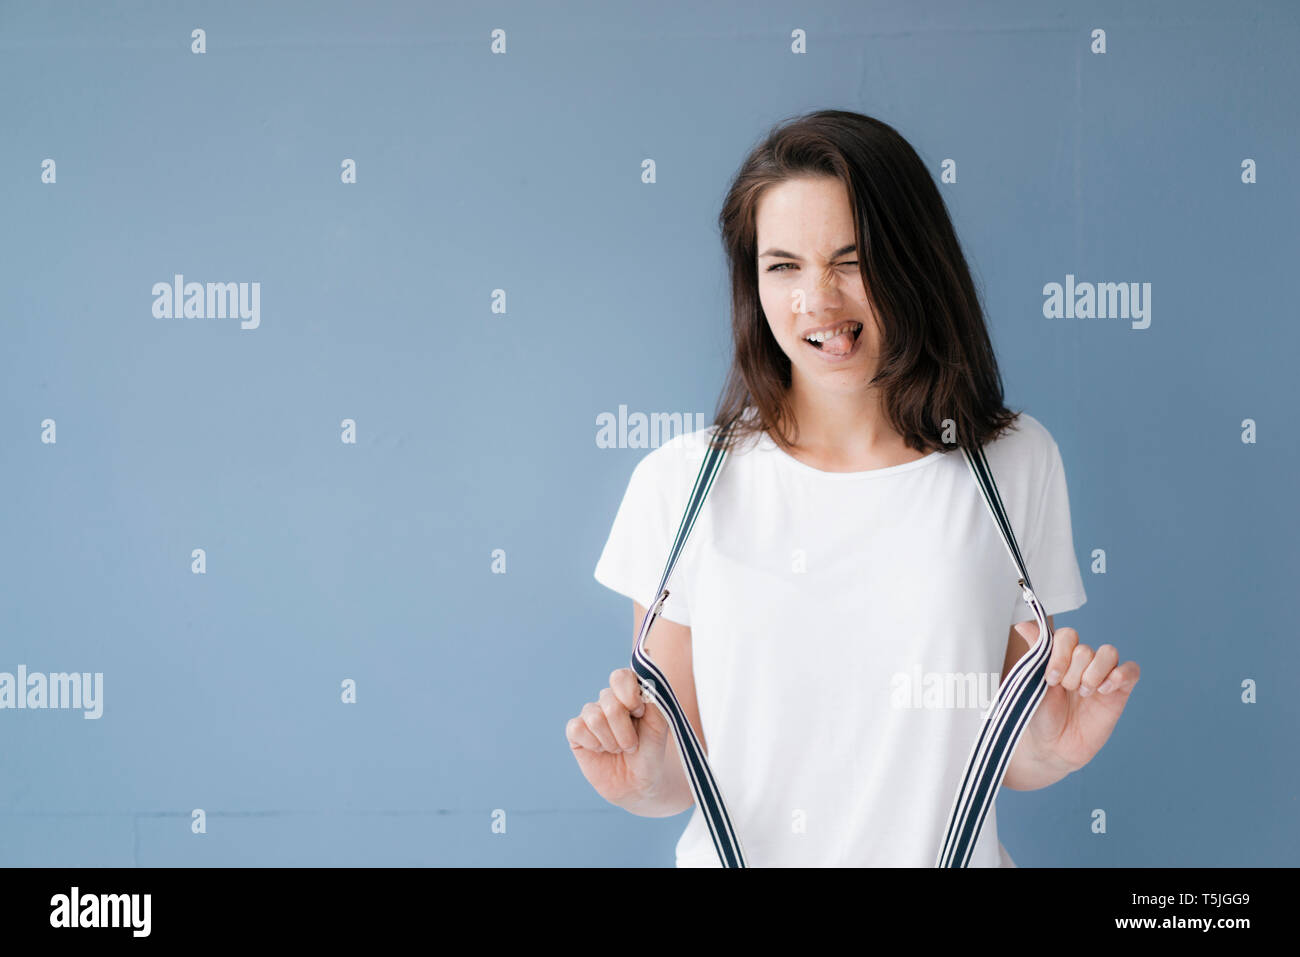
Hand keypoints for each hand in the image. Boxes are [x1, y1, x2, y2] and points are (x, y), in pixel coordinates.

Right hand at [565, 667, 674, 809]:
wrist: (639, 783)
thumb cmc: (650, 752)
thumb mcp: (659, 727)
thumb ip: (654, 702)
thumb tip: (644, 685)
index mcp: (629, 694)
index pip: (620, 677)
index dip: (628, 694)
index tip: (640, 712)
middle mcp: (608, 701)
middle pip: (609, 702)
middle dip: (624, 730)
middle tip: (632, 745)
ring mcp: (591, 715)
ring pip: (594, 717)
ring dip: (611, 740)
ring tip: (618, 749)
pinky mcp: (576, 732)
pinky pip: (576, 728)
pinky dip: (593, 743)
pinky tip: (600, 750)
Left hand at [1014, 621, 1140, 775]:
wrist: (1052, 747)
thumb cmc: (1039, 714)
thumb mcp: (1031, 682)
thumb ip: (1035, 652)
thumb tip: (1023, 624)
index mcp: (1061, 656)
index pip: (1067, 636)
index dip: (1060, 654)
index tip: (1050, 678)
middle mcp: (1082, 663)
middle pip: (1086, 648)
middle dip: (1073, 672)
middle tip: (1066, 691)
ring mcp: (1102, 676)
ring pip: (1109, 652)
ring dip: (1094, 673)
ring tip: (1084, 693)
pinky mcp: (1119, 692)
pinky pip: (1131, 670)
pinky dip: (1120, 675)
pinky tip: (1104, 691)